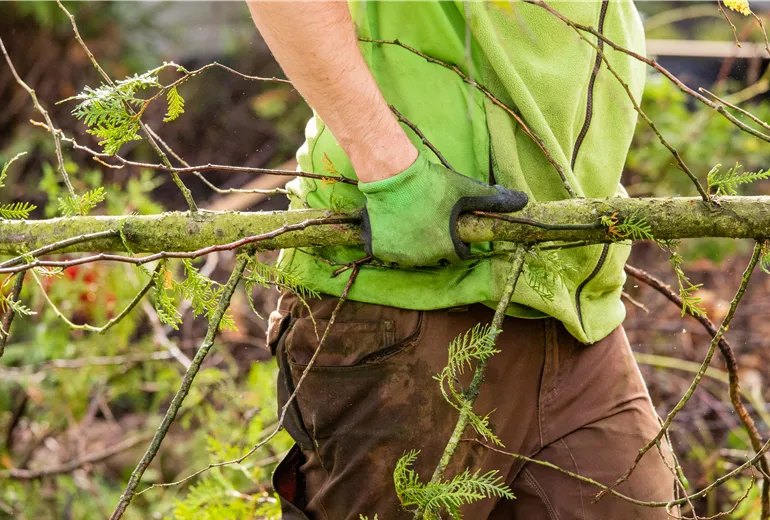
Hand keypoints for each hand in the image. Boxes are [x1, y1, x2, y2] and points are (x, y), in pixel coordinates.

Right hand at [359, 151, 527, 266]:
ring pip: (412, 256)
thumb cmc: (433, 183)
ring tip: (412, 220)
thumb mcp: (466, 190)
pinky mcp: (379, 249)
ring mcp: (399, 256)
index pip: (458, 255)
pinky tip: (394, 224)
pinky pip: (389, 252)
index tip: (450, 225)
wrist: (392, 175)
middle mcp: (424, 258)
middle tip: (431, 219)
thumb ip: (495, 200)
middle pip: (435, 256)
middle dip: (436, 242)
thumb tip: (525, 201)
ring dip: (414, 244)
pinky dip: (391, 243)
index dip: (457, 240)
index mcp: (447, 248)